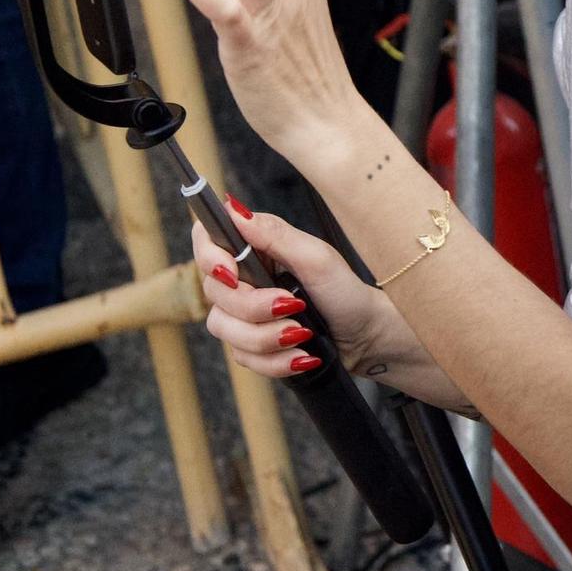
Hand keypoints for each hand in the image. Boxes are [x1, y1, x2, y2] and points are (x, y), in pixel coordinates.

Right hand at [193, 203, 396, 377]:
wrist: (365, 337)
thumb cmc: (346, 292)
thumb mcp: (316, 258)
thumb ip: (275, 235)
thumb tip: (236, 209)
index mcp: (256, 248)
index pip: (206, 241)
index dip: (210, 257)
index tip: (233, 272)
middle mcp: (243, 278)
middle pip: (214, 292)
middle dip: (254, 307)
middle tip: (293, 306)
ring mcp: (243, 313)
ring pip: (224, 329)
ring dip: (266, 338)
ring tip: (301, 335)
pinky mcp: (250, 344)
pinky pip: (242, 357)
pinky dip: (274, 361)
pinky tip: (300, 355)